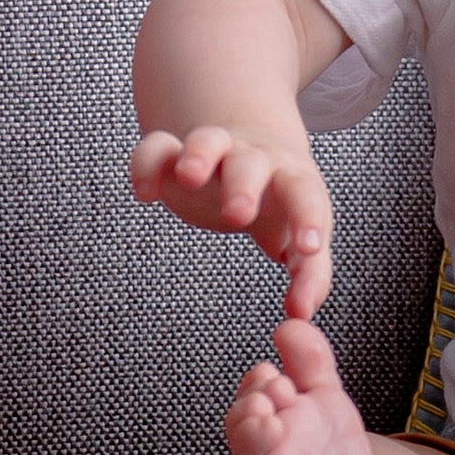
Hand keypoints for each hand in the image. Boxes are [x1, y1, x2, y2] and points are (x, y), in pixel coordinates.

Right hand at [129, 126, 334, 318]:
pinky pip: (158, 147)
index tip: (308, 249)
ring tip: (189, 177)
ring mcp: (215, 153)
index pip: (306, 193)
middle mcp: (254, 159)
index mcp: (291, 180)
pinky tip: (144, 193)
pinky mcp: (174, 158)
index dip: (309, 218)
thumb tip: (302, 313)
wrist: (257, 154)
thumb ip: (310, 275)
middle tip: (239, 214)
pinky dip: (147, 163)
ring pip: (208, 141)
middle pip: (251, 163)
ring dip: (199, 155)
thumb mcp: (299, 235)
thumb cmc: (282, 204)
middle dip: (245, 186)